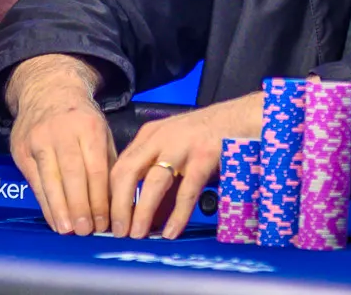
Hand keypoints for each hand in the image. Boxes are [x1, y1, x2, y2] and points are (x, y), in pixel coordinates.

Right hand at [7, 55, 114, 236]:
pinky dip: (45, 203)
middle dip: (80, 206)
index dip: (99, 197)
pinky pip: (35, 181)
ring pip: (50, 179)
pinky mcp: (21, 150)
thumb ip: (107, 162)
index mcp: (89, 127)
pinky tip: (54, 219)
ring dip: (60, 209)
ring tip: (68, 231)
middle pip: (72, 175)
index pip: (95, 167)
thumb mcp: (102, 131)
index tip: (104, 221)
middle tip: (85, 231)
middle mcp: (62, 132)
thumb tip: (115, 201)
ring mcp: (39, 140)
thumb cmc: (81, 118)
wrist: (48, 91)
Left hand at [110, 91, 263, 239]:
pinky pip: (186, 191)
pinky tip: (171, 231)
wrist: (242, 116)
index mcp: (150, 135)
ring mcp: (182, 146)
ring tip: (138, 234)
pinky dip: (177, 214)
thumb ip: (162, 184)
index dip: (109, 195)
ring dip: (141, 211)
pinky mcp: (204, 156)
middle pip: (127, 172)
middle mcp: (161, 138)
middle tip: (118, 231)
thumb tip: (148, 220)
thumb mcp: (178, 153)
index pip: (119, 166)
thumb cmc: (209, 137)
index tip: (108, 219)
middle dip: (118, 205)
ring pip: (152, 182)